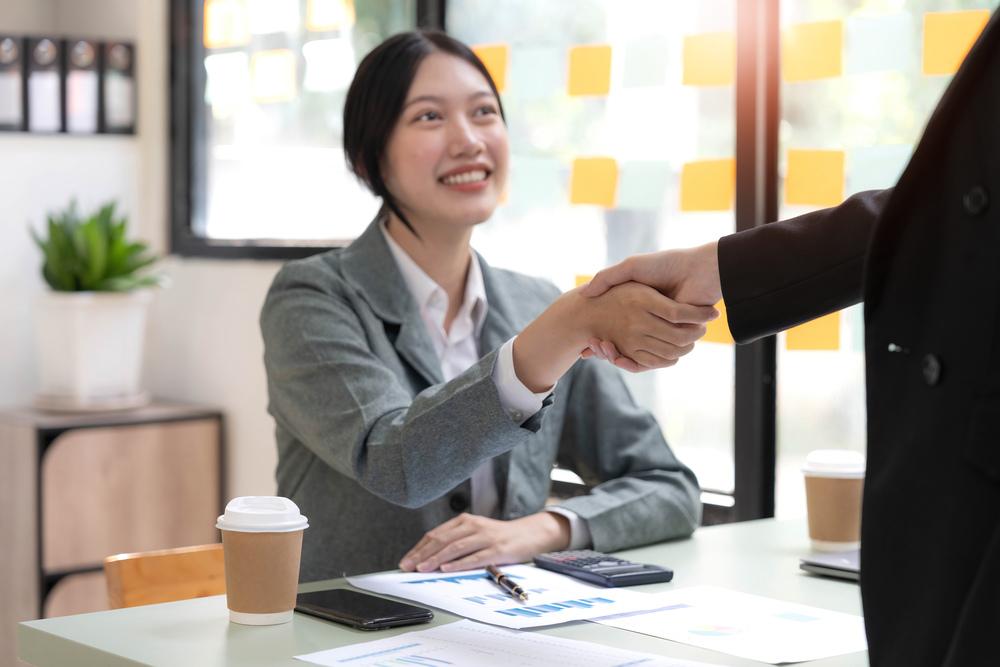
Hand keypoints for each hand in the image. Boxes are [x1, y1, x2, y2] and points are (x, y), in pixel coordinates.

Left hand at [398, 512, 570, 572]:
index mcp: (464, 521)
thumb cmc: (498, 536)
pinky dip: (458, 564)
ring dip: (436, 558)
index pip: (435, 534)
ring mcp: (485, 537)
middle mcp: (473, 526)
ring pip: (455, 547)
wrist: (529, 534)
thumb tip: (429, 558)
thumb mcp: (475, 533)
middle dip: (422, 554)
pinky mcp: (496, 550)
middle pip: (442, 540)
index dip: (419, 548)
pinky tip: (446, 568)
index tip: (406, 560)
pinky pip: (474, 557)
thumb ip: (456, 541)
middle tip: (407, 566)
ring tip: (421, 568)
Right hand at [579, 242, 721, 370]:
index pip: (615, 329)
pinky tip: (617, 356)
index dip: (601, 336)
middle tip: (589, 350)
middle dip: (604, 349)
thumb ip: (607, 277)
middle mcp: (652, 321)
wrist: (699, 269)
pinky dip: (634, 361)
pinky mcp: (678, 337)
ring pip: (635, 353)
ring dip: (616, 355)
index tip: (588, 340)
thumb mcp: (631, 267)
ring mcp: (664, 331)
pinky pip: (653, 357)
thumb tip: (584, 294)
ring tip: (602, 350)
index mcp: (641, 307)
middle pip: (623, 345)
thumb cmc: (665, 265)